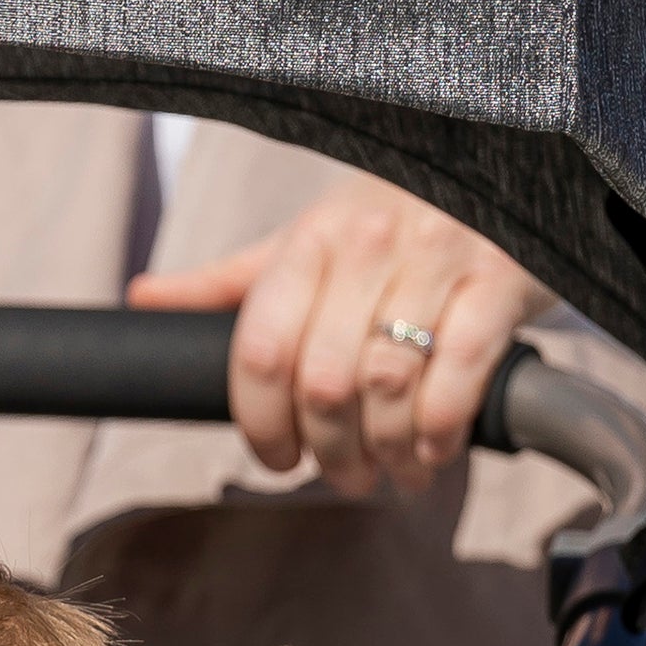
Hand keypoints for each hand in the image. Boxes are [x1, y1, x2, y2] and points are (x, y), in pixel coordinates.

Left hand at [133, 178, 548, 495]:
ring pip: (388, 384)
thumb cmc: (393, 216)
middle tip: (343, 478)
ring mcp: (439, 257)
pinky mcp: (502, 277)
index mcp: (310, 240)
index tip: (277, 459)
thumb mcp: (308, 241)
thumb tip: (143, 297)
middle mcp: (370, 242)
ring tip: (393, 475)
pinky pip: (460, 372)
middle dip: (330, 453)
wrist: (502, 167)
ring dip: (387, 452)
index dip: (261, 425)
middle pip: (323, 383)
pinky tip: (434, 452)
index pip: (262, 352)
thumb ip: (232, 282)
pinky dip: (441, 428)